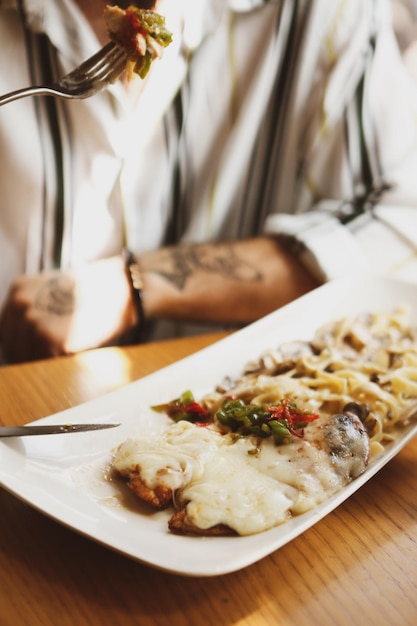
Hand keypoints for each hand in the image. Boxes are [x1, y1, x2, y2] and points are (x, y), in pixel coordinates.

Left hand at [0, 256, 136, 362]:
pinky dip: (59, 362)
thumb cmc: (95, 292)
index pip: (6, 329)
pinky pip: (47, 362)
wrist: (124, 289)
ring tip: (68, 348)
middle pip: (12, 345)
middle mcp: (21, 303)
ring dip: (44, 359)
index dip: (20, 344)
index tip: (33, 351)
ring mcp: (34, 321)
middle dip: (29, 354)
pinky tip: (75, 349)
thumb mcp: (54, 290)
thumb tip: (22, 339)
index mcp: (19, 289)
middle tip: (53, 355)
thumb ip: (35, 309)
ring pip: (28, 357)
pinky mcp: (52, 339)